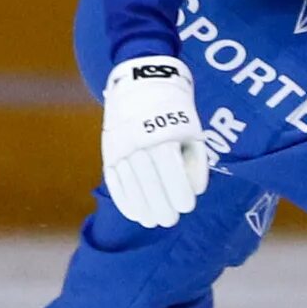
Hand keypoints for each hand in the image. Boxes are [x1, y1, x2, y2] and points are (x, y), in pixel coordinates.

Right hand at [100, 56, 208, 228]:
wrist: (142, 85)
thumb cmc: (175, 113)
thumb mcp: (192, 129)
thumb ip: (195, 159)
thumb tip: (197, 190)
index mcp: (164, 133)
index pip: (170, 169)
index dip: (178, 191)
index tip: (186, 208)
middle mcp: (139, 140)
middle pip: (148, 179)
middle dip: (159, 204)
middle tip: (169, 221)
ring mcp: (120, 146)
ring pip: (129, 182)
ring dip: (140, 206)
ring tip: (152, 222)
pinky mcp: (109, 150)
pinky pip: (113, 178)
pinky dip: (123, 198)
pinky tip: (134, 213)